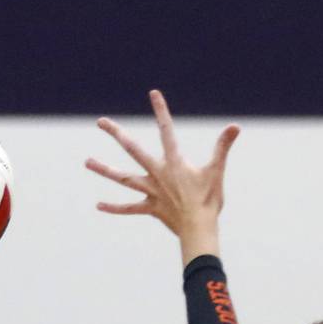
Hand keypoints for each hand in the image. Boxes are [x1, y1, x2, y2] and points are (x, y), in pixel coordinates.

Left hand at [86, 89, 239, 262]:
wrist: (199, 230)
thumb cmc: (209, 201)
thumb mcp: (216, 172)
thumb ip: (223, 147)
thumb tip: (235, 126)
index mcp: (174, 162)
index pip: (166, 131)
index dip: (161, 111)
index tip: (153, 94)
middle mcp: (158, 174)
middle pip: (133, 150)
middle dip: (117, 134)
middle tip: (100, 122)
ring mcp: (152, 191)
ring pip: (123, 179)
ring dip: (105, 170)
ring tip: (87, 162)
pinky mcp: (151, 208)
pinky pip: (129, 208)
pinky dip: (114, 207)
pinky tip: (99, 205)